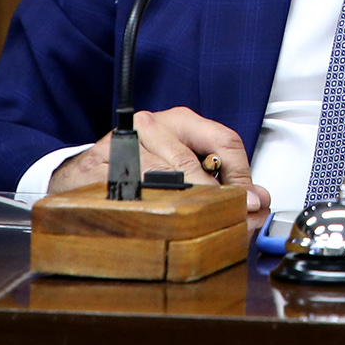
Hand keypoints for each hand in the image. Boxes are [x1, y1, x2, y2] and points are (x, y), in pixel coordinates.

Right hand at [48, 106, 267, 212]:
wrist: (85, 171)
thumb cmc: (140, 163)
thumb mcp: (185, 163)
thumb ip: (222, 179)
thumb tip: (258, 199)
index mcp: (182, 121)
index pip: (224, 142)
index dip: (241, 175)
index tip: (252, 202)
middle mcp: (155, 125)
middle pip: (192, 162)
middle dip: (215, 194)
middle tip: (232, 216)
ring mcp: (126, 143)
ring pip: (162, 177)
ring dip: (187, 204)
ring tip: (200, 223)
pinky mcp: (103, 165)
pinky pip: (133, 190)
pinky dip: (153, 207)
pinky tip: (163, 219)